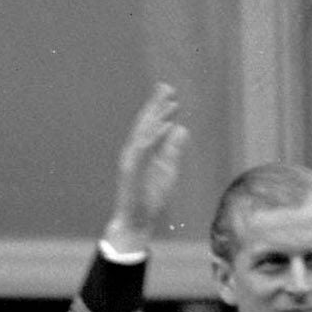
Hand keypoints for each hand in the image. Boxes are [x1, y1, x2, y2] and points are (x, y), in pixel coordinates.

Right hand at [104, 84, 189, 251]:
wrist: (137, 224)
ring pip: (145, 133)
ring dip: (157, 116)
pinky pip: (145, 150)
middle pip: (145, 124)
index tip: (172, 96)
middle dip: (156, 105)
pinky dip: (156, 136)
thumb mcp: (168, 171)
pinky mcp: (132, 171)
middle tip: (166, 87)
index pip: (150, 127)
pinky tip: (167, 125)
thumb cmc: (150, 200)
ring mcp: (131, 161)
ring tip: (169, 101)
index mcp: (142, 152)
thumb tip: (180, 128)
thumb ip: (173, 150)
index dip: (160, 110)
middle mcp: (134, 153)